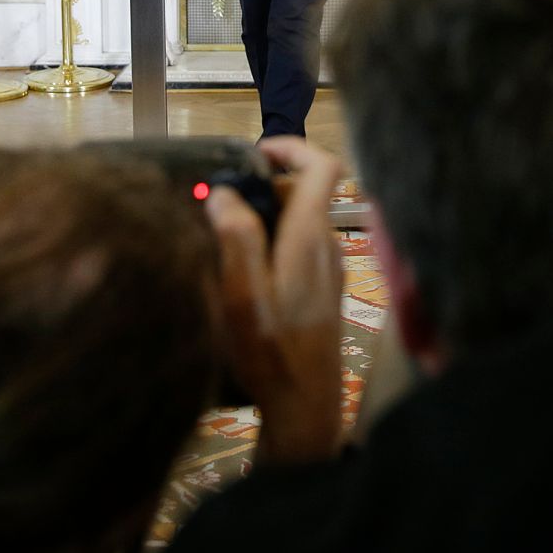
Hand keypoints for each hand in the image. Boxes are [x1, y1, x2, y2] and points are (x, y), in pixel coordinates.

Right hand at [207, 137, 345, 464]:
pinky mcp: (323, 288)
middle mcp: (327, 245)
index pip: (324, 166)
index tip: (255, 152)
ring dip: (267, 217)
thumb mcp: (243, 295)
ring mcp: (329, 267)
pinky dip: (275, 241)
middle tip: (224, 205)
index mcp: (310, 237)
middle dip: (266, 187)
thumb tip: (224, 193)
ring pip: (301, 220)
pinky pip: (301, 246)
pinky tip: (246, 272)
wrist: (305, 405)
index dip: (292, 147)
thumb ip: (237, 239)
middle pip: (306, 191)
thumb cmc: (271, 352)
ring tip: (226, 239)